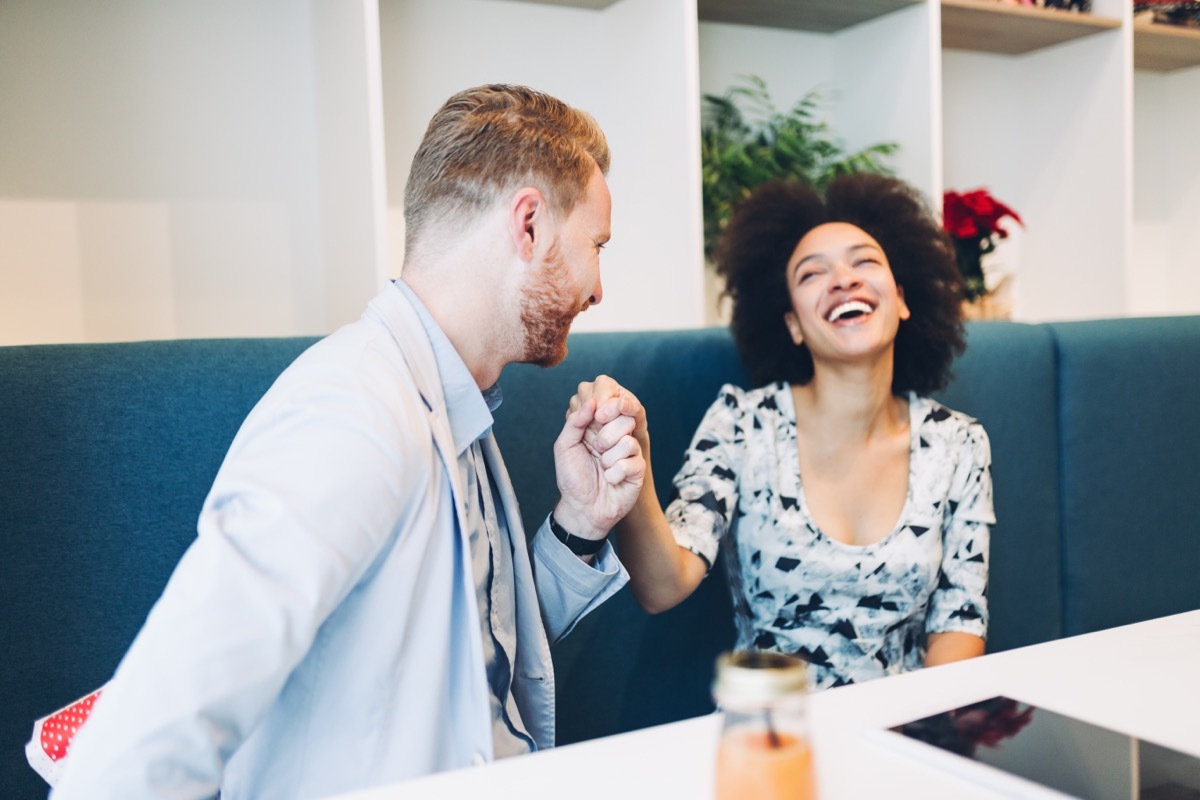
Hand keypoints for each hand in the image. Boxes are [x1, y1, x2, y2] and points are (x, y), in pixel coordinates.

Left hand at [553, 380, 646, 541]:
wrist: (582, 508)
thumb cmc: (573, 478)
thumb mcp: (565, 446)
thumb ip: (575, 422)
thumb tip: (591, 402)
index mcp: (600, 426)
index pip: (612, 403)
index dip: (606, 406)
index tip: (597, 418)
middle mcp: (617, 435)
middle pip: (625, 418)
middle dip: (604, 437)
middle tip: (596, 450)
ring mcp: (630, 452)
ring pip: (628, 441)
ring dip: (608, 458)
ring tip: (602, 467)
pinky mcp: (638, 469)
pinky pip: (630, 463)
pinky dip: (614, 473)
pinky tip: (610, 479)